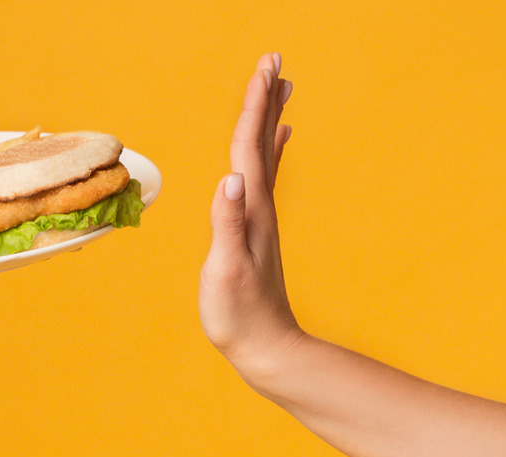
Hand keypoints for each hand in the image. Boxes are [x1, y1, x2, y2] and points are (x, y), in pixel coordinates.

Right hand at [199, 53, 301, 377]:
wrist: (267, 347)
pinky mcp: (257, 230)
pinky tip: (276, 143)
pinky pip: (265, 177)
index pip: (250, 147)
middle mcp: (260, 207)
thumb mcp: (226, 271)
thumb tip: (230, 180)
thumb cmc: (240, 314)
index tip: (264, 68)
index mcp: (251, 210)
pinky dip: (270, 153)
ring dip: (270, 119)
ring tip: (279, 89)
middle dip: (266, 100)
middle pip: (263, 142)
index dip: (255, 107)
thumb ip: (227, 225)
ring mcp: (260, 218)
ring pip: (266, 155)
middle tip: (274, 60)